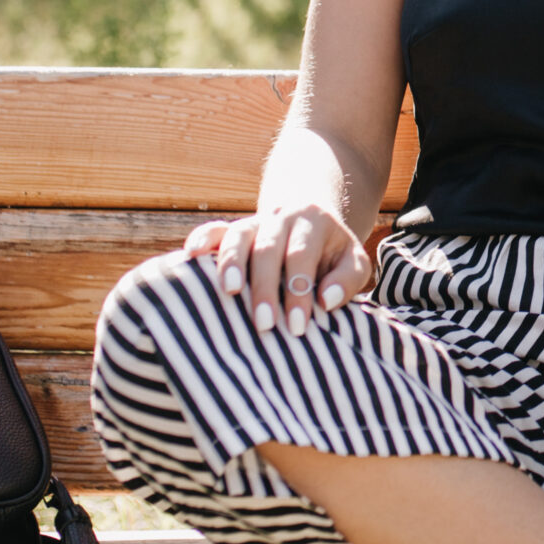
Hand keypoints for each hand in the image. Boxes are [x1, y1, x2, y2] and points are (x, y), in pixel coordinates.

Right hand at [181, 202, 372, 338]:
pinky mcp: (233, 229)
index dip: (299, 290)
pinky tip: (189, 256)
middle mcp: (281, 217)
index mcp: (314, 222)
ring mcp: (254, 221)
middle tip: (264, 324)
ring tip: (230, 293)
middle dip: (265, 287)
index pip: (302, 256)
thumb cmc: (333, 254)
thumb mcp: (354, 261)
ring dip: (231, 264)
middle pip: (268, 248)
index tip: (297, 326)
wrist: (311, 220)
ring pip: (238, 236)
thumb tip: (326, 300)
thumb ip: (349, 279)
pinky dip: (201, 240)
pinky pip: (213, 230)